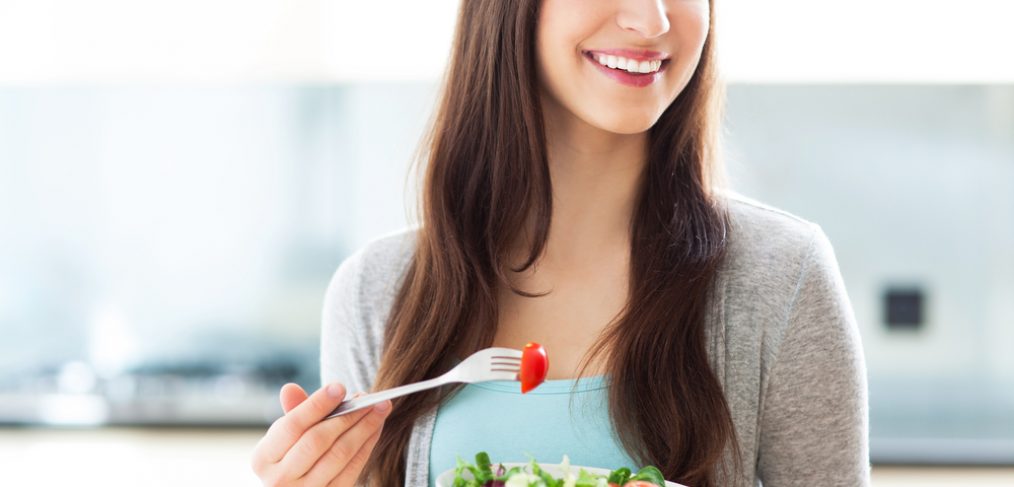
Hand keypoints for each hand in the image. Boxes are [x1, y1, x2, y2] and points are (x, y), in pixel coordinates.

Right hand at [250, 382, 391, 485]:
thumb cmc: (292, 457)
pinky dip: (367, 445)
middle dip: (346, 415)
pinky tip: (376, 428)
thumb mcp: (285, 438)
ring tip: (379, 408)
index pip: (292, 425)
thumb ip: (294, 413)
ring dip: (364, 428)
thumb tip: (290, 388)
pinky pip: (353, 469)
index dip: (316, 405)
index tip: (339, 387)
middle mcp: (279, 480)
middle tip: (367, 398)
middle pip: (318, 440)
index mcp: (263, 458)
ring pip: (339, 454)